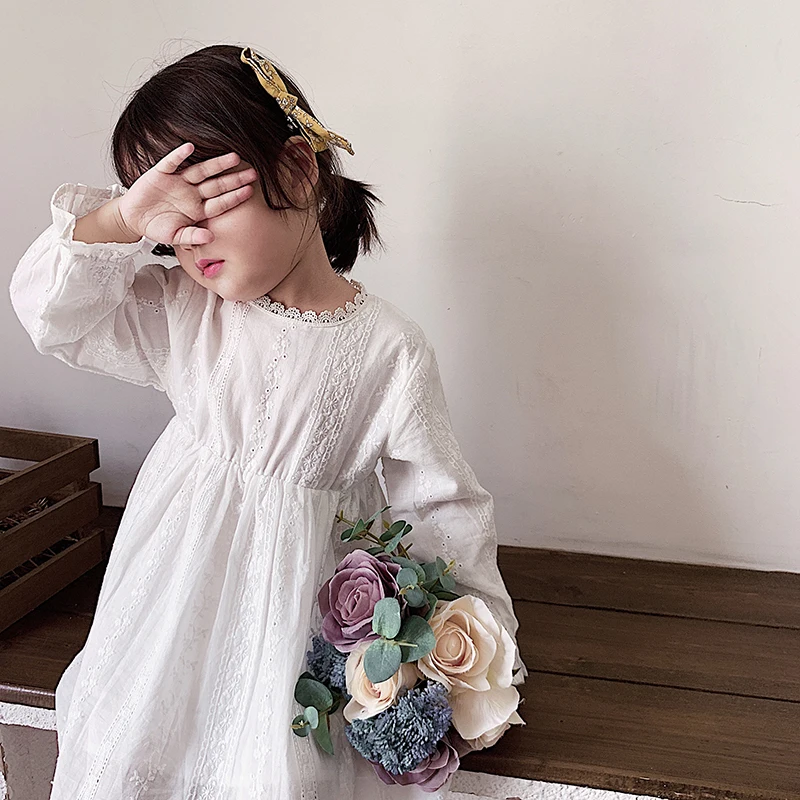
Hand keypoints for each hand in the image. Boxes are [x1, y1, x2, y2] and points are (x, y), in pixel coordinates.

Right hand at [115, 143, 257, 246]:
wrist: (134, 219)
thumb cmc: (157, 227)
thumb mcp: (175, 236)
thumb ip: (192, 236)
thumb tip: (210, 237)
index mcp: (197, 209)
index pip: (220, 202)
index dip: (235, 197)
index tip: (250, 192)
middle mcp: (191, 193)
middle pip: (216, 184)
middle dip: (233, 179)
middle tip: (252, 173)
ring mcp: (178, 182)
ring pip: (200, 171)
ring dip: (216, 164)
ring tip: (232, 157)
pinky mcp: (161, 174)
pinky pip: (171, 163)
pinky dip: (179, 155)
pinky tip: (190, 148)